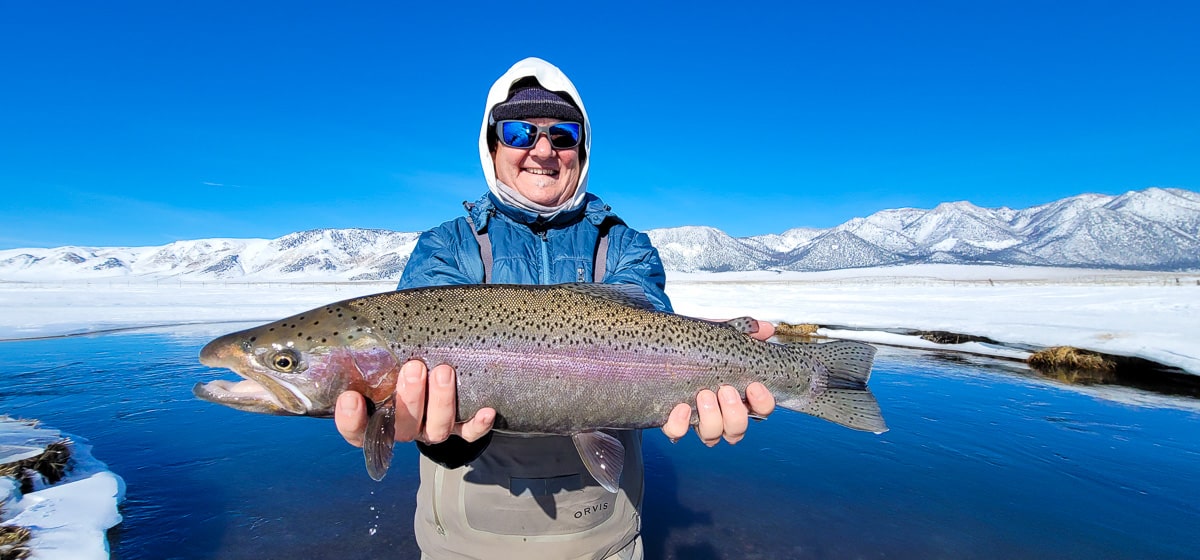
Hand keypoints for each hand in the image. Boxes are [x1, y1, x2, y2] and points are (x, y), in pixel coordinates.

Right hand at [334, 360, 494, 446]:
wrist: (436, 373)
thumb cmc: (402, 361)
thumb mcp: (385, 357)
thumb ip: (374, 351)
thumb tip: (362, 321)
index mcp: (378, 417)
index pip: (358, 431)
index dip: (351, 420)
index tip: (351, 398)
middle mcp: (405, 428)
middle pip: (403, 428)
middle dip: (409, 399)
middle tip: (414, 368)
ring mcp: (432, 429)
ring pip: (437, 430)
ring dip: (441, 402)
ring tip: (443, 371)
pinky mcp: (460, 429)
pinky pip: (470, 433)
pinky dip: (479, 424)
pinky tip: (486, 410)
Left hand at [662, 319, 776, 445]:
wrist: (659, 348)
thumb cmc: (696, 347)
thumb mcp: (719, 336)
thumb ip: (743, 331)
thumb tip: (765, 328)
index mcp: (738, 395)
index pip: (761, 409)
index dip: (763, 403)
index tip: (754, 386)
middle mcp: (720, 413)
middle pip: (737, 430)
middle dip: (734, 413)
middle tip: (725, 390)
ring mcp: (697, 419)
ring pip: (712, 436)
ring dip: (712, 418)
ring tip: (704, 394)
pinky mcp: (673, 421)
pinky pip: (678, 433)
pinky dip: (680, 425)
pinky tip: (681, 407)